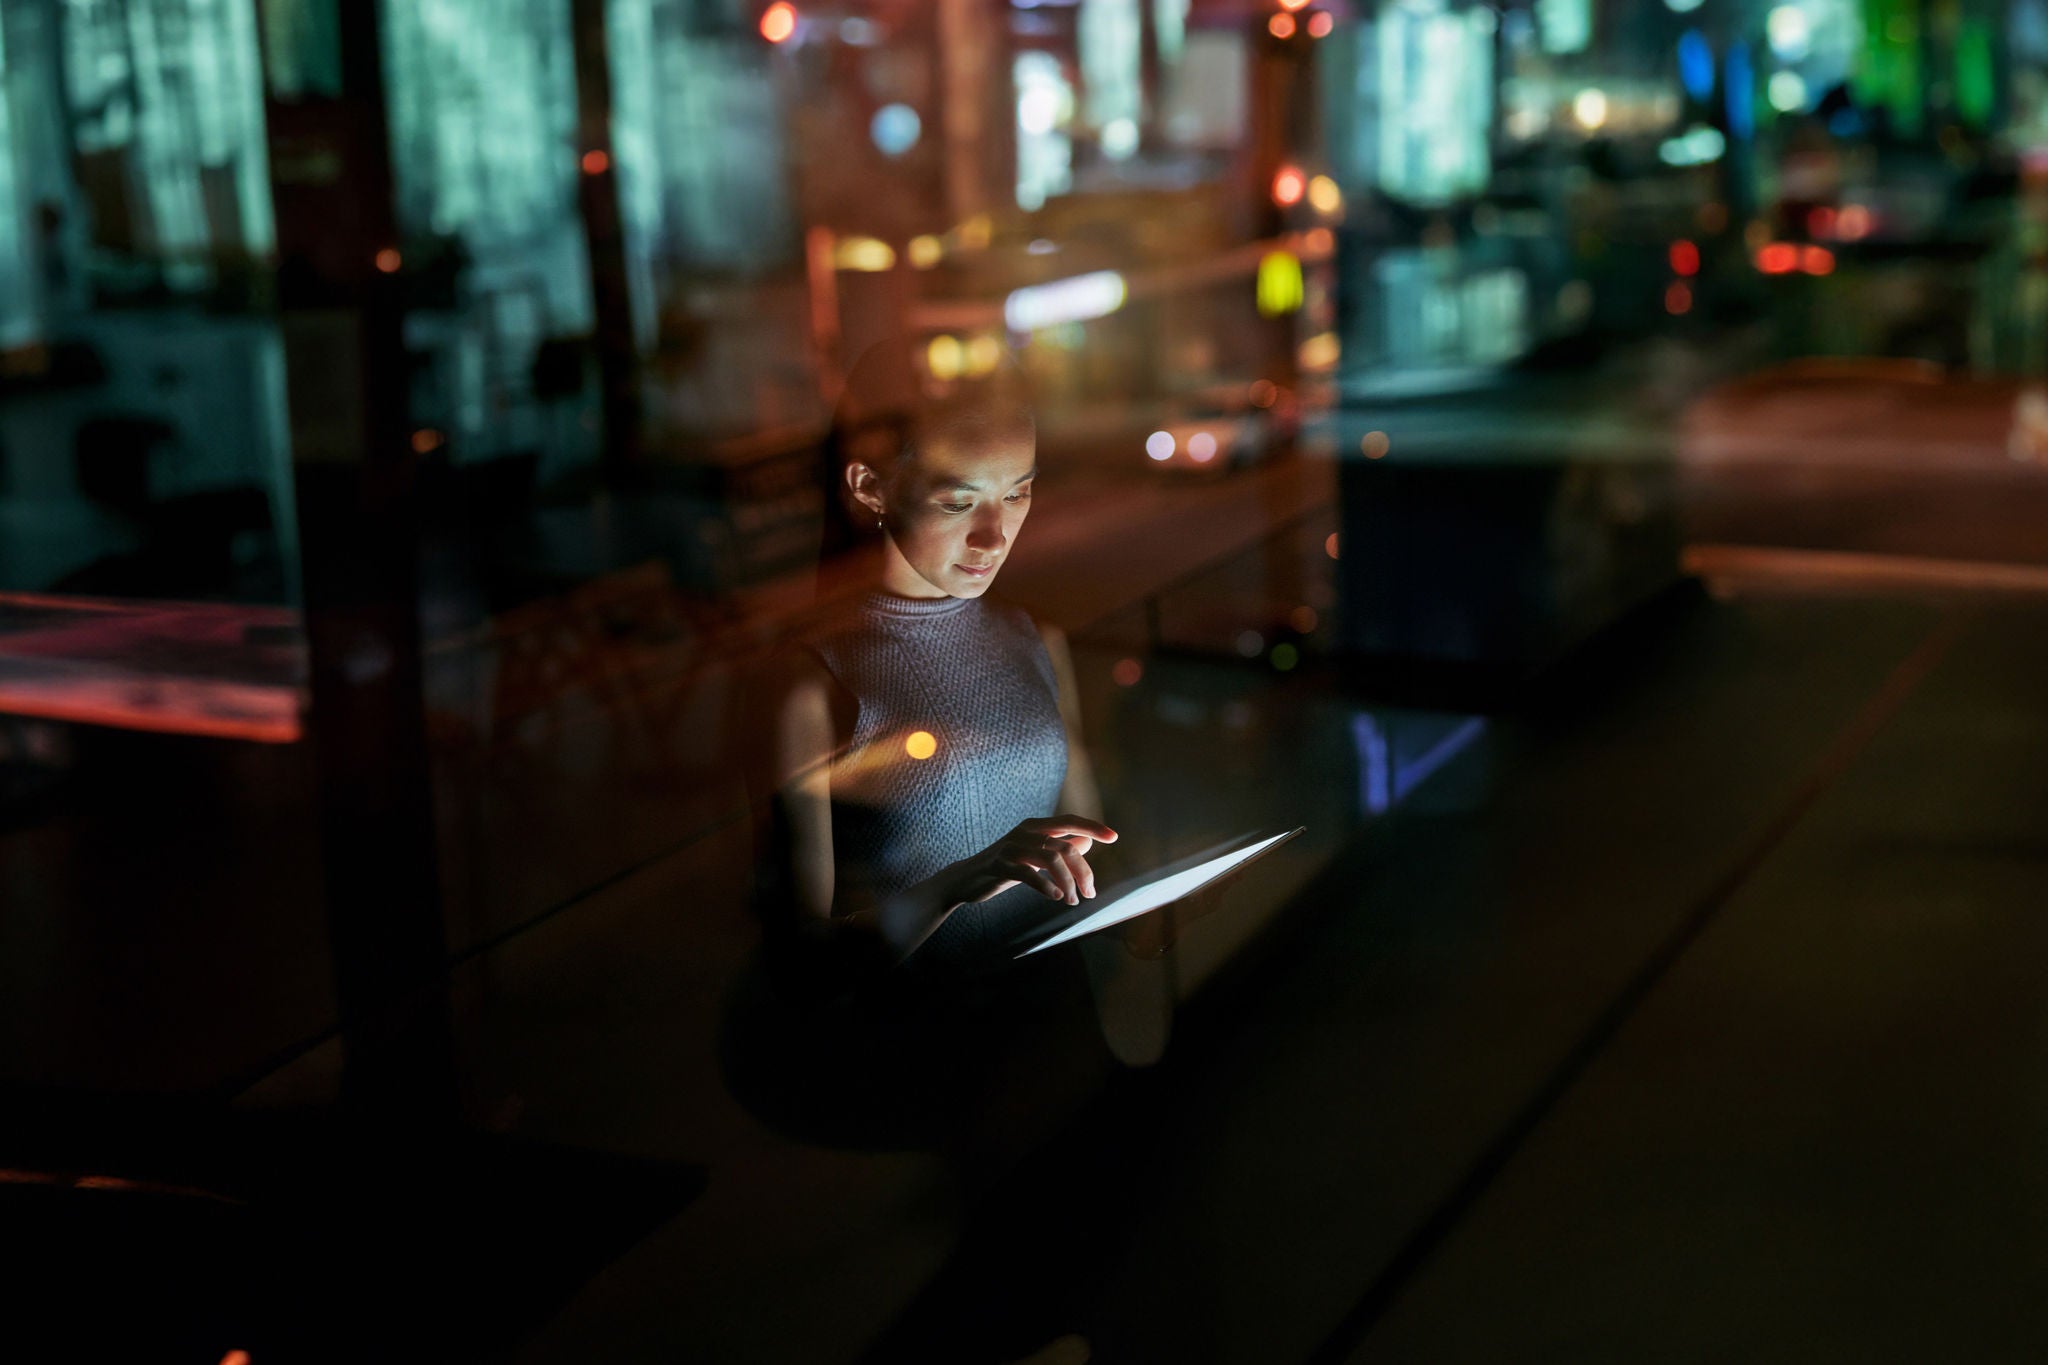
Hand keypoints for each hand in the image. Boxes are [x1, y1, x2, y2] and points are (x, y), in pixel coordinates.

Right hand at [959, 815, 1117, 906]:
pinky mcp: (999, 864)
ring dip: (1068, 883)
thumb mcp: (1034, 856)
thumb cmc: (1005, 867)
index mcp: (1034, 826)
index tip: (1114, 837)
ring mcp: (1010, 847)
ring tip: (1073, 901)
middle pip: (1065, 846)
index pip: (1069, 821)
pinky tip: (1057, 898)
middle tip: (1090, 893)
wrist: (966, 879)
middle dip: (1083, 872)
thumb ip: (1059, 846)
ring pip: (1051, 859)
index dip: (1092, 826)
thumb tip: (1088, 841)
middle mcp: (1024, 832)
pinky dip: (1046, 886)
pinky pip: (1029, 873)